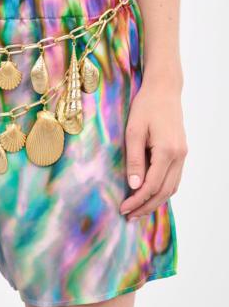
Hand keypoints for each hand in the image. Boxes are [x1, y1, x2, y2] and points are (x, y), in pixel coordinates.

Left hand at [119, 80, 187, 219]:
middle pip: (164, 192)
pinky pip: (174, 178)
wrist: (164, 90)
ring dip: (155, 201)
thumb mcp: (133, 131)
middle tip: (129, 216)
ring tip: (138, 210)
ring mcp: (183, 154)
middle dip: (146, 206)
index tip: (123, 209)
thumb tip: (134, 186)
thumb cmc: (145, 107)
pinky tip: (150, 195)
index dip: (137, 201)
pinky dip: (162, 190)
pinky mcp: (181, 152)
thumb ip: (134, 159)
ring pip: (172, 187)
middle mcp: (179, 156)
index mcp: (167, 151)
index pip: (152, 185)